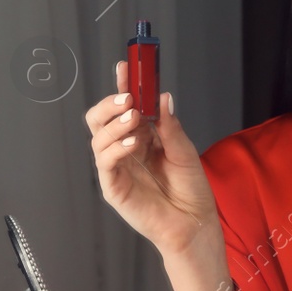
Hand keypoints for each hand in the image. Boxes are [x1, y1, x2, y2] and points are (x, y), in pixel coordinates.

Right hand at [85, 64, 220, 257]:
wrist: (193, 223)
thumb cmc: (190, 192)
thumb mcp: (185, 151)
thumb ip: (170, 127)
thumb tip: (163, 98)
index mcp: (141, 137)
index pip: (124, 107)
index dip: (123, 85)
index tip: (127, 66)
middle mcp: (124, 149)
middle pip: (100, 119)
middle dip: (111, 103)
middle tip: (129, 98)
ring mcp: (116, 168)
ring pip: (98, 137)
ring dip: (115, 123)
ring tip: (134, 120)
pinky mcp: (113, 187)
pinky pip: (105, 162)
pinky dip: (115, 147)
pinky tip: (132, 143)